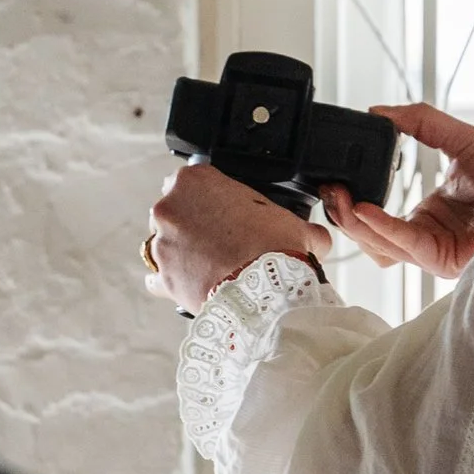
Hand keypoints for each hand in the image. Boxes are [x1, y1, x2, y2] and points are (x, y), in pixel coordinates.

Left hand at [143, 164, 328, 311]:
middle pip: (174, 210)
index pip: (192, 179)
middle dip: (191, 224)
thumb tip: (317, 239)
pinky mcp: (161, 275)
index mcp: (196, 179)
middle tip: (216, 241)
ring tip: (206, 266)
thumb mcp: (295, 227)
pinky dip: (168, 282)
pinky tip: (188, 286)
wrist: (263, 294)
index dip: (208, 197)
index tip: (219, 211)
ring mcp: (161, 242)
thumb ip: (302, 227)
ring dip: (180, 252)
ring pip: (163, 243)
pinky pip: (156, 278)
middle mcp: (170, 206)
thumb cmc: (274, 251)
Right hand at [322, 102, 473, 278]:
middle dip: (343, 215)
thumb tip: (381, 110)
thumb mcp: (458, 139)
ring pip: (380, 246)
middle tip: (326, 188)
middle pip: (370, 237)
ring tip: (338, 196)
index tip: (333, 179)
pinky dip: (381, 226)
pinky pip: (404, 245)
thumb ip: (421, 123)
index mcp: (428, 217)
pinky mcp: (444, 258)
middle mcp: (427, 238)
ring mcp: (434, 251)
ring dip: (354, 223)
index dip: (352, 202)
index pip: (377, 219)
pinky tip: (364, 207)